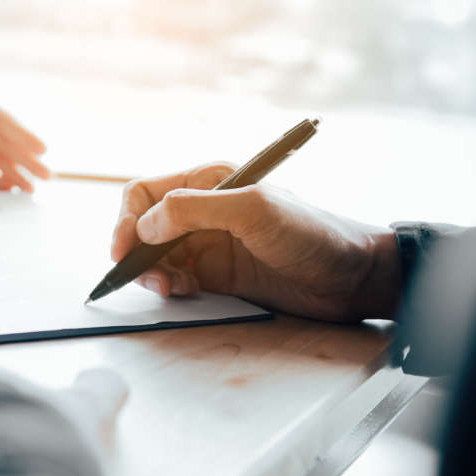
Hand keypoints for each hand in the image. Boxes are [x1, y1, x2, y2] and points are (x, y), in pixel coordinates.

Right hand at [111, 162, 402, 321]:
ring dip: (151, 272)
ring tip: (168, 289)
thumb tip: (145, 225)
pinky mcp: (217, 274)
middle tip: (147, 279)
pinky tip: (184, 293)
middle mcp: (203, 209)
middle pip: (143, 226)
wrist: (352, 276)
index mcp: (208, 181)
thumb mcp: (252, 211)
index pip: (145, 193)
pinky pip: (176, 278)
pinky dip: (170, 287)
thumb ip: (193, 210)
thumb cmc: (310, 234)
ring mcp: (208, 243)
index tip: (123, 250)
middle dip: (135, 251)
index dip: (126, 219)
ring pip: (155, 255)